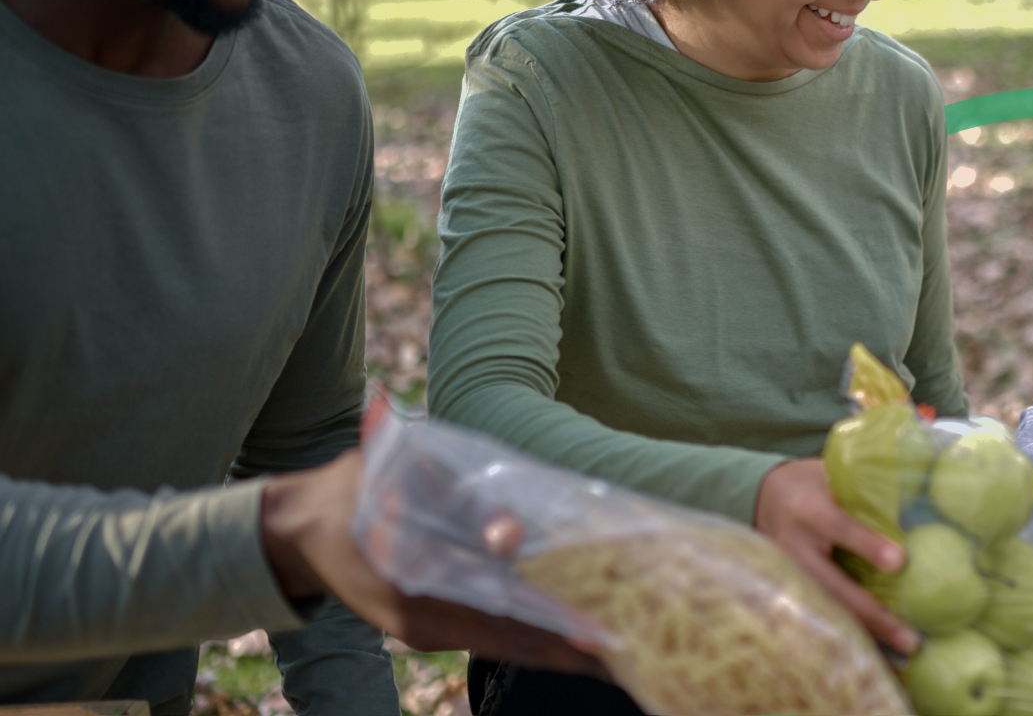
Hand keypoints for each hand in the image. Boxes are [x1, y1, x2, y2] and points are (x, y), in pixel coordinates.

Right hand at [259, 450, 607, 677]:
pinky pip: (490, 636)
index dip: (557, 630)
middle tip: (629, 652)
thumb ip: (458, 507)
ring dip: (557, 645)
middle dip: (572, 648)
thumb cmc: (356, 491)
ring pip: (506, 643)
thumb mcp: (401, 484)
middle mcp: (424, 624)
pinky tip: (569, 635)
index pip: (505, 619)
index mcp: (416, 592)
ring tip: (615, 650)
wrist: (299, 527)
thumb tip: (509, 536)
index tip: (606, 637)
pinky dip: (531, 636)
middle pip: (514, 642)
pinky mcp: (428, 627)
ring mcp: (425, 630)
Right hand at [754, 458, 920, 653]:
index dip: (868, 544)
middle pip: (834, 587)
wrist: (764, 496)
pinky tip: (881, 654)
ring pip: (828, 610)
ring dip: (866, 635)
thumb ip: (866, 491)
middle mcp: (794, 546)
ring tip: (903, 653)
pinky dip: (852, 636)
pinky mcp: (790, 591)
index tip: (900, 562)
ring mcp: (788, 574)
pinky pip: (823, 615)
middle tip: (909, 638)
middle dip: (873, 615)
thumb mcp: (831, 476)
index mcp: (808, 509)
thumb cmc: (813, 484)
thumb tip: (920, 504)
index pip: (840, 527)